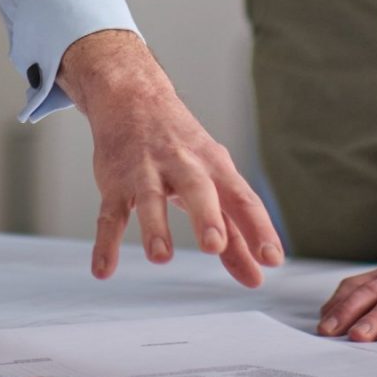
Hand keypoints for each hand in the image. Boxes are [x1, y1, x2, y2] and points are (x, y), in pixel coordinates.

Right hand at [58, 29, 282, 288]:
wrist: (134, 99)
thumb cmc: (183, 151)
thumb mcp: (214, 184)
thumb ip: (235, 235)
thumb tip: (256, 278)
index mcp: (215, 167)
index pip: (242, 198)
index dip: (259, 228)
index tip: (272, 258)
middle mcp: (183, 165)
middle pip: (197, 189)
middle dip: (207, 217)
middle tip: (214, 246)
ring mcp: (146, 171)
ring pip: (150, 197)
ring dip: (155, 226)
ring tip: (160, 257)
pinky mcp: (116, 182)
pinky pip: (109, 213)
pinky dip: (106, 242)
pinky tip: (104, 270)